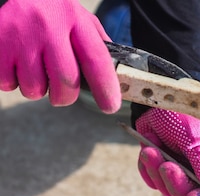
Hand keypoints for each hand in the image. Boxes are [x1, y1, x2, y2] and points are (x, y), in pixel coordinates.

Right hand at [0, 0, 120, 112]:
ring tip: (36, 72)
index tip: (110, 107)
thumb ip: (98, 46)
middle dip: (66, 98)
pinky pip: (8, 82)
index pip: (96, 59)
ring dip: (37, 90)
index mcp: (76, 21)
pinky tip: (17, 66)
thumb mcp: (83, 20)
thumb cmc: (57, 12)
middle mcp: (49, 27)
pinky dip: (13, 83)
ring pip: (34, 87)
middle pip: (65, 80)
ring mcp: (21, 35)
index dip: (106, 87)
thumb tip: (117, 79)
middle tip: (63, 97)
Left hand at [136, 108, 199, 195]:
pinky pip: (154, 182)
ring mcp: (186, 171)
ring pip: (172, 193)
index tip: (193, 195)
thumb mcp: (198, 135)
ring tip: (151, 150)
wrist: (161, 96)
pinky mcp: (166, 168)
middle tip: (166, 165)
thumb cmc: (187, 110)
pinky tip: (148, 149)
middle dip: (177, 185)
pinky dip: (148, 168)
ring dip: (158, 174)